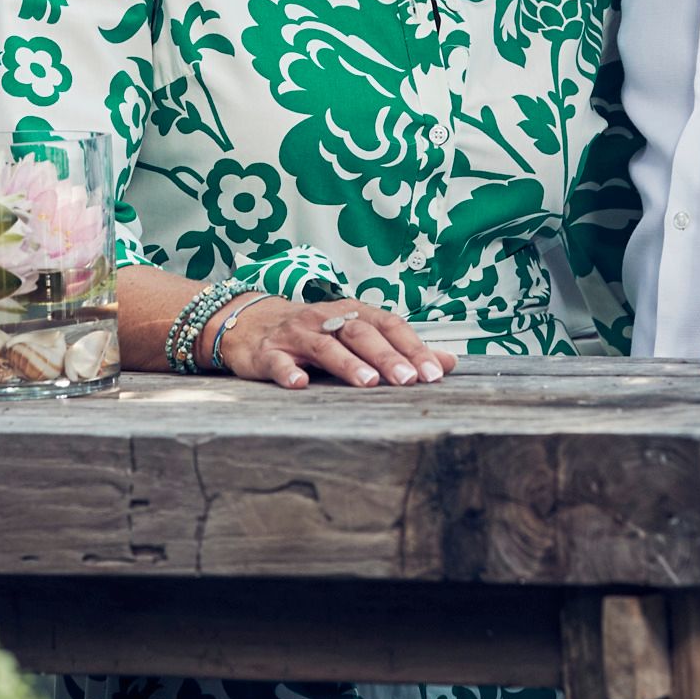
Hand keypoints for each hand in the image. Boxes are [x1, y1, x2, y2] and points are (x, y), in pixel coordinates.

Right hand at [218, 296, 453, 389]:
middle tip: (409, 380)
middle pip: (360, 334)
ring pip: (324, 346)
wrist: (251, 324)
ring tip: (368, 382)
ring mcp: (295, 334)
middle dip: (387, 357)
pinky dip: (288, 371)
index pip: (389, 326)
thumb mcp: (356, 335)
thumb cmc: (314, 333)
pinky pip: (277, 361)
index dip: (412, 347)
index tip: (435, 373)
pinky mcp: (267, 352)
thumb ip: (402, 350)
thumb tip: (449, 363)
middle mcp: (326, 319)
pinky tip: (300, 384)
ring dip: (347, 363)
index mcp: (352, 314)